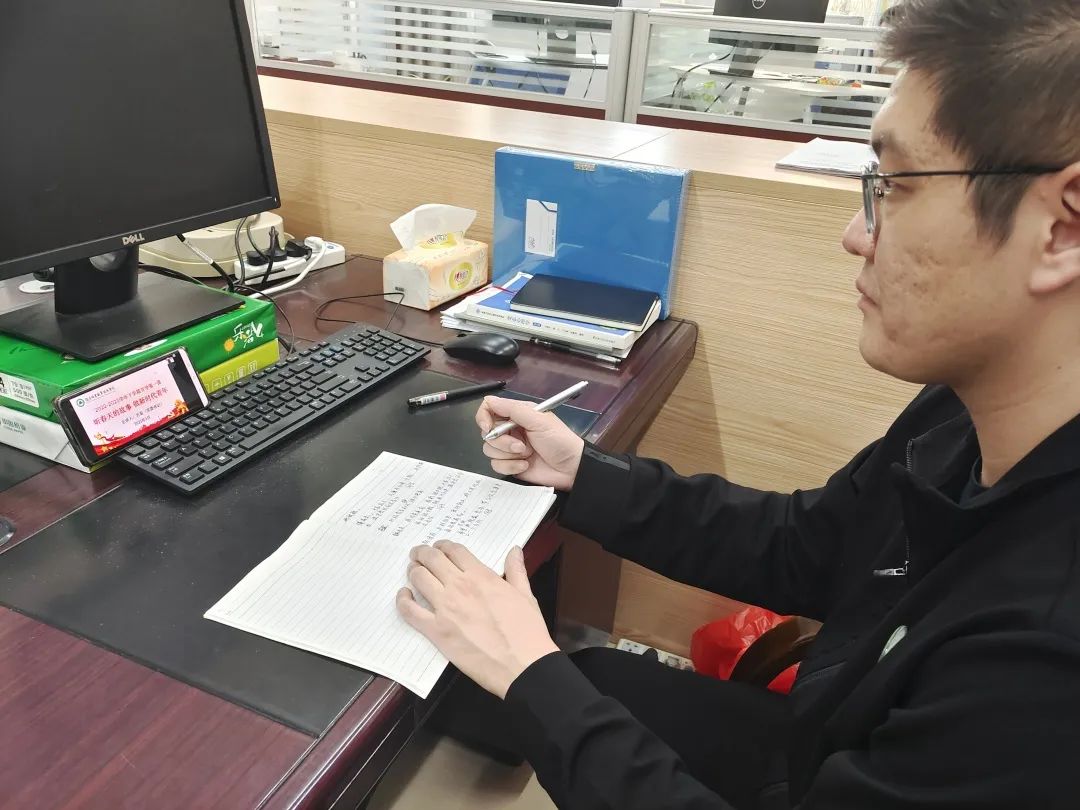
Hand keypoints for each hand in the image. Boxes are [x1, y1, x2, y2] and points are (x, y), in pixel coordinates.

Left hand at [396, 541, 558, 698]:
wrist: (522, 665)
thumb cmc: (526, 633)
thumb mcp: (526, 595)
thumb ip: (516, 571)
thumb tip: (514, 551)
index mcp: (482, 577)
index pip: (454, 551)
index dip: (443, 545)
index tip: (439, 547)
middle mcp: (460, 587)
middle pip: (432, 559)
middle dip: (423, 553)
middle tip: (419, 554)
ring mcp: (445, 608)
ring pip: (419, 578)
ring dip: (413, 571)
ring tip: (413, 571)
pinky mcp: (436, 631)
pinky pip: (410, 611)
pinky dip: (403, 600)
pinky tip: (404, 595)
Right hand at [476, 396, 584, 490]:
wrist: (571, 468)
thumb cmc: (559, 440)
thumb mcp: (539, 420)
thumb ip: (513, 409)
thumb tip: (489, 400)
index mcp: (517, 414)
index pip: (490, 408)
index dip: (483, 417)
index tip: (488, 427)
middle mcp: (511, 429)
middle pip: (487, 432)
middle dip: (502, 441)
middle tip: (521, 446)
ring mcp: (509, 448)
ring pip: (489, 450)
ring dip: (508, 454)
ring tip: (527, 455)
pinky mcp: (510, 464)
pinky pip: (496, 465)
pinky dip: (511, 466)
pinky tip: (525, 465)